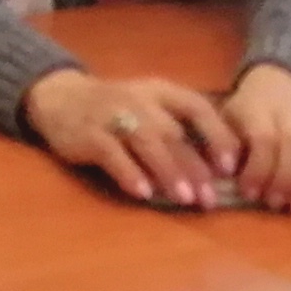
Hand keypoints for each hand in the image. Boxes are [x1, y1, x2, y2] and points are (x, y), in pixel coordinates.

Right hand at [23, 68, 242, 206]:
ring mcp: (112, 115)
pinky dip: (129, 173)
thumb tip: (217, 169)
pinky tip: (143, 193)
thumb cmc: (115, 108)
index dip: (217, 135)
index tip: (230, 166)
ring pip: (146, 142)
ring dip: (168, 170)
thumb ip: (178, 128)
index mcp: (160, 92)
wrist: (59, 97)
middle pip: (173, 133)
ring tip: (184, 198)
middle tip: (210, 198)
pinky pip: (112, 153)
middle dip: (194, 168)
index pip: (196, 107)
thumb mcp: (148, 105)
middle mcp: (139, 100)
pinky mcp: (89, 134)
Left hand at [220, 63, 290, 213]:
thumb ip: (224, 144)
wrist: (278, 85)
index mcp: (258, 108)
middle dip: (287, 179)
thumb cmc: (245, 113)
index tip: (249, 193)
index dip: (259, 168)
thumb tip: (224, 175)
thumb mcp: (225, 119)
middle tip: (276, 204)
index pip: (265, 137)